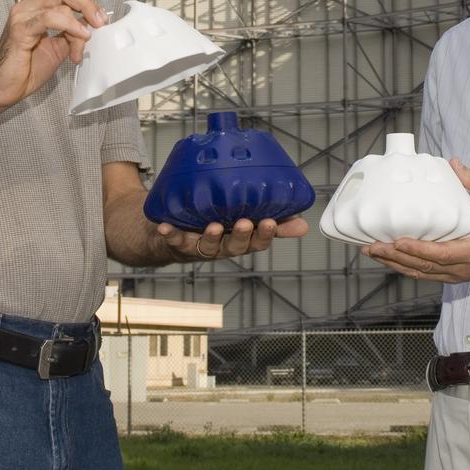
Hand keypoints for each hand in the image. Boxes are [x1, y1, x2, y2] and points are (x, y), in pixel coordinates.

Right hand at [0, 0, 105, 116]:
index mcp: (35, 10)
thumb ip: (72, 35)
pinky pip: (49, 18)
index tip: (101, 19)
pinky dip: (70, 26)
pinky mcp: (20, 30)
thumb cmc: (25, 70)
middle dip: (86, 3)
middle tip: (100, 21)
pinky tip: (79, 37)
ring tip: (85, 41)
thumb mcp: (58, 49)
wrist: (2, 89)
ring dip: (80, 24)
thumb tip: (91, 27)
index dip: (86, 3)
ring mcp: (22, 17)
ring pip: (60, 4)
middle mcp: (27, 8)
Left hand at [156, 216, 309, 262]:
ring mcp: (199, 246)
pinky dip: (170, 234)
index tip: (270, 221)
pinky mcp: (177, 242)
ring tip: (213, 225)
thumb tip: (304, 225)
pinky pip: (173, 240)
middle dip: (240, 237)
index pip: (256, 242)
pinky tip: (166, 226)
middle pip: (233, 247)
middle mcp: (221, 246)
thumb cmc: (214, 223)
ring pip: (207, 247)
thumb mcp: (245, 221)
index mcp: (239, 240)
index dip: (264, 235)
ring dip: (211, 237)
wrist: (173, 230)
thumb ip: (273, 223)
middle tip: (245, 223)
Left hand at [361, 159, 469, 287]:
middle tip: (370, 246)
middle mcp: (460, 268)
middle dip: (394, 257)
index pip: (440, 254)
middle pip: (422, 266)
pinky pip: (424, 274)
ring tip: (372, 252)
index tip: (397, 241)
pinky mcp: (451, 276)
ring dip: (394, 264)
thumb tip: (454, 164)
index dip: (417, 250)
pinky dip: (404, 267)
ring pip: (419, 273)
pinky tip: (389, 259)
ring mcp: (454, 275)